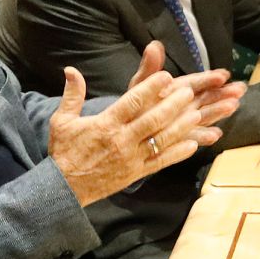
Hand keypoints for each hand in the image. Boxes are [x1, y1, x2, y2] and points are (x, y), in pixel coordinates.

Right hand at [49, 64, 200, 205]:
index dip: (150, 89)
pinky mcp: (136, 173)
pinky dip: (178, 153)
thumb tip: (71, 70)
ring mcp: (131, 158)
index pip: (132, 103)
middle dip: (172, 105)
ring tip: (197, 114)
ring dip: (181, 127)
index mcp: (105, 124)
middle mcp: (121, 141)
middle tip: (188, 92)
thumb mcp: (62, 121)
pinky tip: (193, 144)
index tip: (166, 76)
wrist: (64, 188)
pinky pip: (160, 162)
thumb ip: (72, 95)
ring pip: (161, 141)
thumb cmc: (64, 152)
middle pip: (152, 120)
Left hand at [129, 40, 241, 146]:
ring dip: (219, 111)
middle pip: (207, 98)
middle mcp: (185, 104)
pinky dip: (204, 136)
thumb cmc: (135, 103)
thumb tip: (154, 44)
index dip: (209, 78)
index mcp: (177, 88)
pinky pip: (194, 137)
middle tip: (240, 89)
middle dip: (223, 93)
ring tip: (234, 106)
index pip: (196, 82)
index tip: (223, 75)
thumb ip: (150, 67)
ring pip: (205, 115)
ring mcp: (186, 121)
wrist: (125, 128)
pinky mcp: (183, 138)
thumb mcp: (141, 83)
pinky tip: (216, 135)